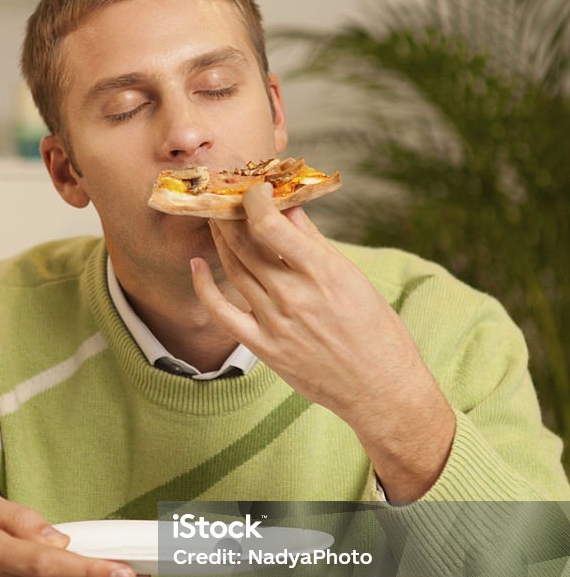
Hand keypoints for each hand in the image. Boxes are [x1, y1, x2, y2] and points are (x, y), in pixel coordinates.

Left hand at [190, 184, 454, 500]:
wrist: (379, 388)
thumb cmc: (376, 331)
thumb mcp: (353, 278)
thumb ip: (315, 243)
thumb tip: (289, 208)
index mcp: (323, 272)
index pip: (270, 224)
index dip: (254, 199)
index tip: (255, 187)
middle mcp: (294, 296)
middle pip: (245, 243)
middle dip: (231, 214)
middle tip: (225, 196)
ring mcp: (275, 323)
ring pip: (234, 269)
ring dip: (221, 240)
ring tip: (218, 220)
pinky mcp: (263, 347)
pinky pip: (222, 312)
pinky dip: (205, 285)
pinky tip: (197, 265)